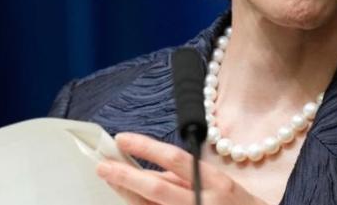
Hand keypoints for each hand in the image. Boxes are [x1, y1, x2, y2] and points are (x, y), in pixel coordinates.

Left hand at [96, 132, 268, 204]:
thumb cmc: (234, 204)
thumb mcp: (216, 181)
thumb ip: (183, 177)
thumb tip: (147, 171)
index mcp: (214, 181)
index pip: (175, 159)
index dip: (146, 147)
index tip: (122, 138)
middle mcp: (202, 202)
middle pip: (157, 188)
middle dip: (126, 176)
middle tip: (102, 165)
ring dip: (127, 195)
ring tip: (110, 179)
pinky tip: (129, 198)